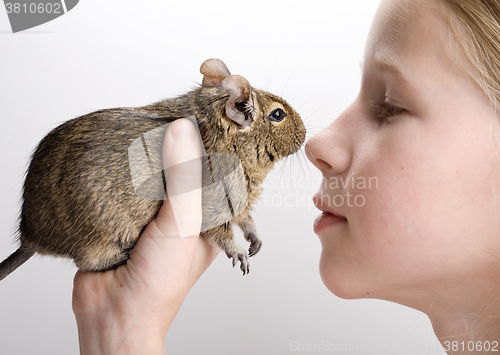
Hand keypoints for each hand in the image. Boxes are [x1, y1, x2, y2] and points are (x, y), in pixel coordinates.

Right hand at [72, 119, 219, 354]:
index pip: (220, 173)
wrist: (112, 313)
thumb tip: (183, 130)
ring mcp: (155, 214)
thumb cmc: (161, 282)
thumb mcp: (184, 223)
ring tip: (148, 123)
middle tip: (175, 112)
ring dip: (148, 156)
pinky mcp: (126, 215)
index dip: (217, 146)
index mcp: (212, 217)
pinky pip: (127, 184)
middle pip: (185, 169)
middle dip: (180, 145)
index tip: (212, 116)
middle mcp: (186, 213)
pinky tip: (120, 149)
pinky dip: (123, 170)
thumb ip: (185, 178)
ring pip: (155, 174)